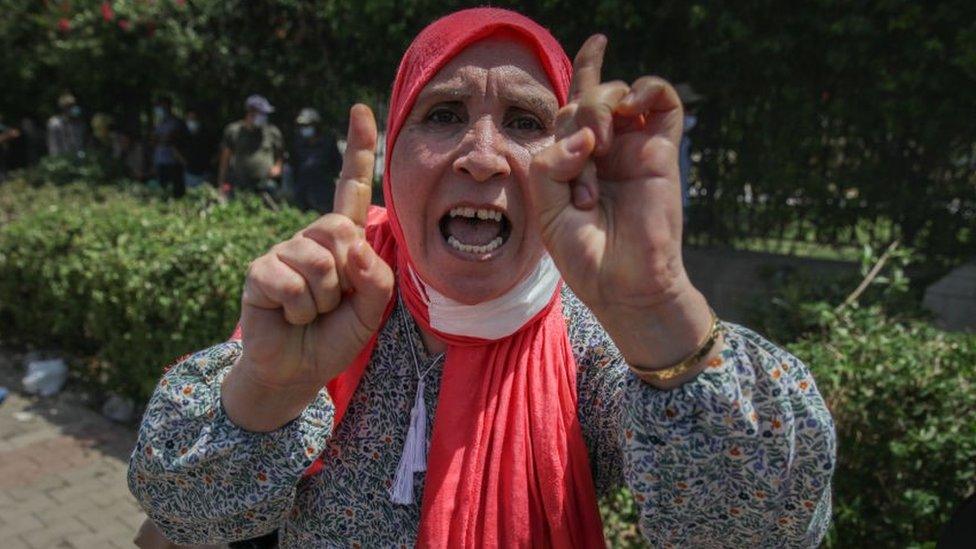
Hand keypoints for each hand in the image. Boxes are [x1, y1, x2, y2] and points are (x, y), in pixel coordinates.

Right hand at [223, 105, 393, 429]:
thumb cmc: (335, 335)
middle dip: (346, 277)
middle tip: (333, 303)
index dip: (357, 151)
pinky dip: (299, 309)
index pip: (350, 188)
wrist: (298, 369)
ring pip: (318, 262)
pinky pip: (289, 282)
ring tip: (311, 312)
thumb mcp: (372, 311)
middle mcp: (312, 238)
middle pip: (340, 230)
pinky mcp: (259, 271)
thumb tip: (354, 247)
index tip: (360, 110)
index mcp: (343, 240)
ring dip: (323, 300)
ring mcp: (283, 251)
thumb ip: (377, 278)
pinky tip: (290, 316)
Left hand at [527, 36, 711, 372]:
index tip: (599, 42)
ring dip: (601, 106)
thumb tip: (586, 135)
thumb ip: (550, 163)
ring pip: (619, 93)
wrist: (622, 283)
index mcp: (574, 160)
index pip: (576, 106)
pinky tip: (629, 108)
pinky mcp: (662, 150)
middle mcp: (605, 149)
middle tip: (581, 160)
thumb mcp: (546, 208)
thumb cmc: (584, 253)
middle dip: (576, 115)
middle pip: (586, 98)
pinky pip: (663, 101)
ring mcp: (634, 147)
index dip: (586, 70)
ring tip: (599, 147)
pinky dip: (646, 89)